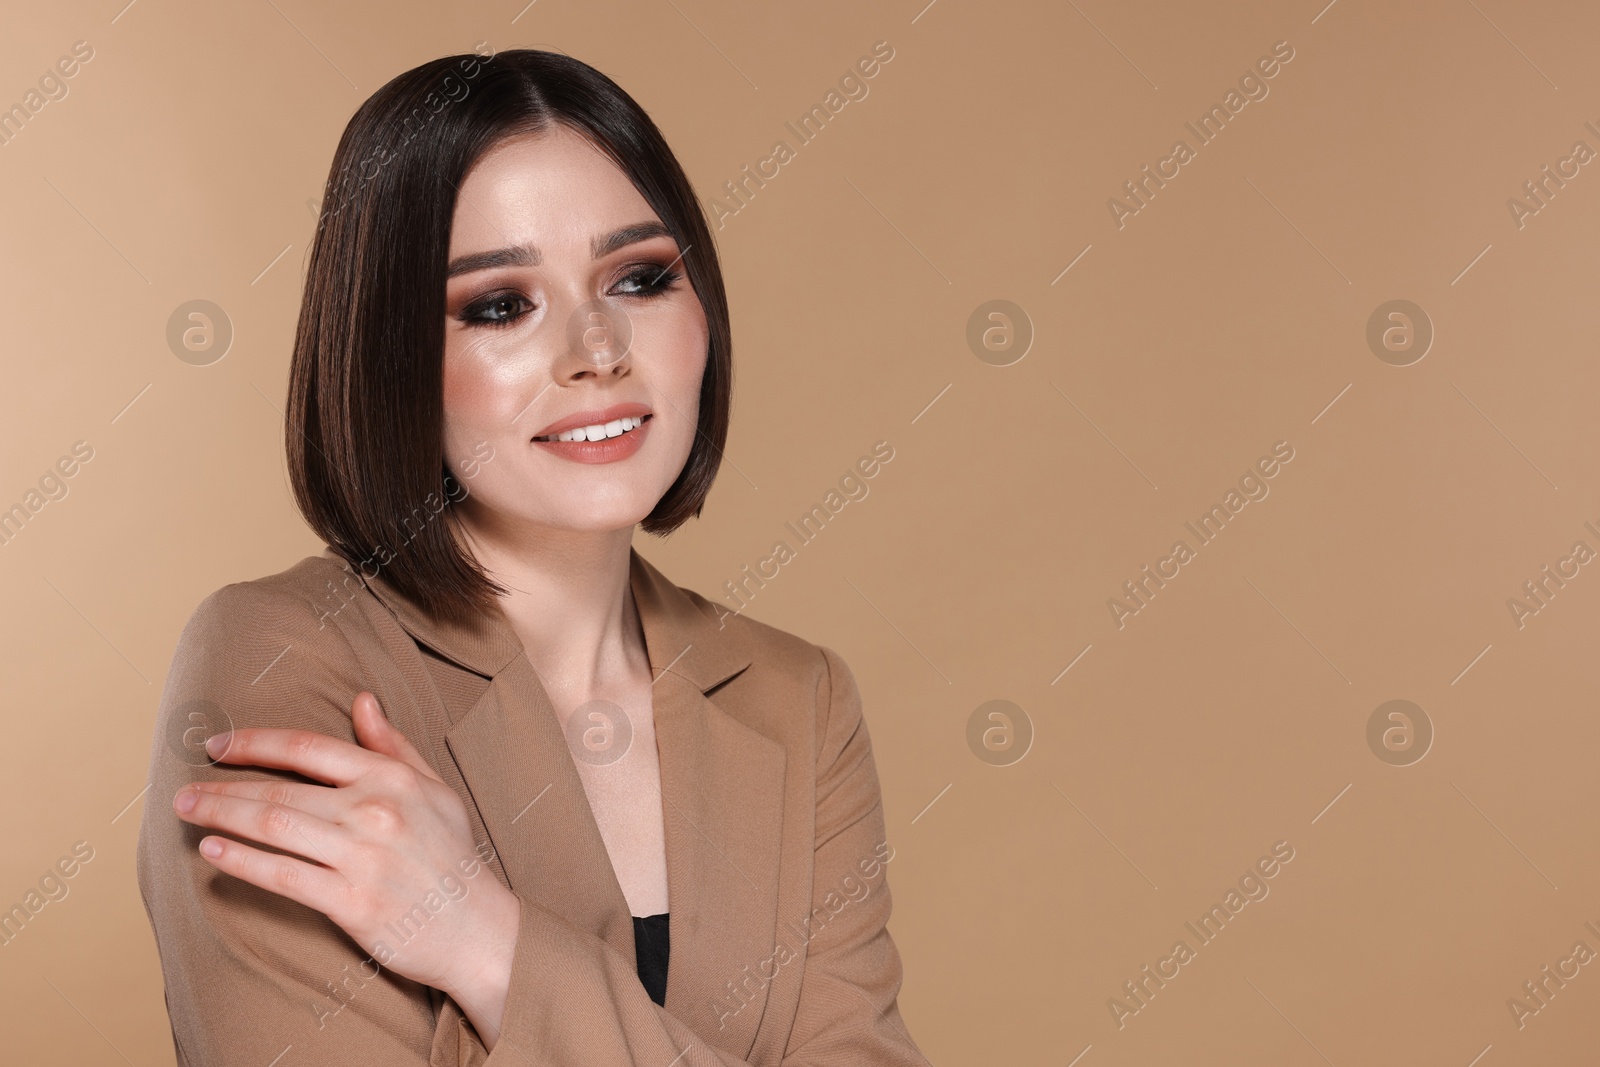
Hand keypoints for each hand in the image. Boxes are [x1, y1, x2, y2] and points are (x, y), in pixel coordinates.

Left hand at [171, 691, 519, 1046]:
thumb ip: (392, 746)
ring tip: (186, 812)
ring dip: (222, 817)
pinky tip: (214, 852)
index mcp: (392, 778)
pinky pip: (283, 876)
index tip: (216, 744)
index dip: (255, 742)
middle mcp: (375, 811)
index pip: (308, 748)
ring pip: (274, 828)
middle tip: (182, 790)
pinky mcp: (352, 902)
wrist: (477, 927)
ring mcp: (363, 857)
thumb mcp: (434, 790)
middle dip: (222, 788)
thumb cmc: (452, 856)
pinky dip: (242, 862)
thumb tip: (362, 700)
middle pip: (280, 791)